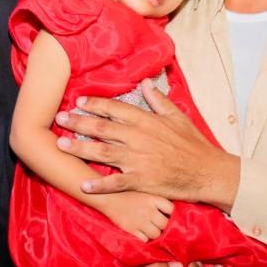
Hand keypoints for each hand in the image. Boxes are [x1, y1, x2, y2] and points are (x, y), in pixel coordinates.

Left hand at [56, 80, 239, 209]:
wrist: (207, 172)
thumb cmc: (193, 144)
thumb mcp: (177, 116)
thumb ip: (158, 99)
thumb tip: (145, 82)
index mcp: (146, 121)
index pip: (115, 108)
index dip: (95, 104)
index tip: (79, 101)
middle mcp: (138, 138)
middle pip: (102, 128)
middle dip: (78, 122)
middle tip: (59, 118)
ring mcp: (138, 159)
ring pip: (102, 152)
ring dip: (79, 148)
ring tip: (60, 144)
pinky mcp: (141, 180)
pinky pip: (115, 183)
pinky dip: (99, 185)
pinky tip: (83, 185)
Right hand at [98, 191, 173, 241]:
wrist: (107, 196)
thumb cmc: (126, 192)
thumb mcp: (143, 190)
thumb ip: (156, 199)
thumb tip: (169, 209)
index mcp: (153, 198)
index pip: (171, 209)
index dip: (170, 214)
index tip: (167, 214)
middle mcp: (149, 210)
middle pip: (165, 224)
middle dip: (163, 225)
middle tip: (157, 223)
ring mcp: (141, 221)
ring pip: (156, 234)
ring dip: (154, 233)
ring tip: (149, 228)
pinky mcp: (131, 229)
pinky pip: (145, 239)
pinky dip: (144, 238)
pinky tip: (141, 232)